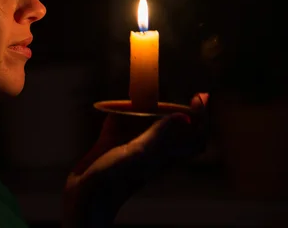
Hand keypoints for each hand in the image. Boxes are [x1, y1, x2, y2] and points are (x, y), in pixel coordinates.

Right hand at [63, 93, 208, 227]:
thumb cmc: (115, 179)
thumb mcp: (140, 153)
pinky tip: (117, 103)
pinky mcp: (109, 145)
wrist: (85, 197)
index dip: (201, 119)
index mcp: (163, 155)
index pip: (195, 138)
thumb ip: (158, 134)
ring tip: (147, 92)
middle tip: (183, 93)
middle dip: (179, 110)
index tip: (199, 97)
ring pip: (146, 125)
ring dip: (148, 108)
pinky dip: (119, 112)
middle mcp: (150, 150)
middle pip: (174, 130)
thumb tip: (183, 117)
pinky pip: (118, 124)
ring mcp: (129, 147)